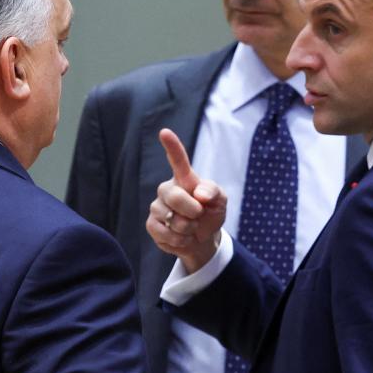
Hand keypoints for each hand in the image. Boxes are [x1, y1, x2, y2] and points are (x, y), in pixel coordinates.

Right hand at [146, 128, 226, 272]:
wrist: (203, 239)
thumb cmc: (210, 213)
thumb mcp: (220, 201)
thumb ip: (213, 192)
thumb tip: (199, 194)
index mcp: (184, 179)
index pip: (177, 159)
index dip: (172, 146)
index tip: (165, 132)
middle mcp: (167, 189)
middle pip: (174, 196)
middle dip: (192, 210)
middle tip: (199, 215)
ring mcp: (157, 207)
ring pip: (170, 218)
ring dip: (187, 228)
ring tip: (191, 227)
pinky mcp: (152, 225)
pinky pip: (163, 232)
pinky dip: (179, 240)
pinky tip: (183, 237)